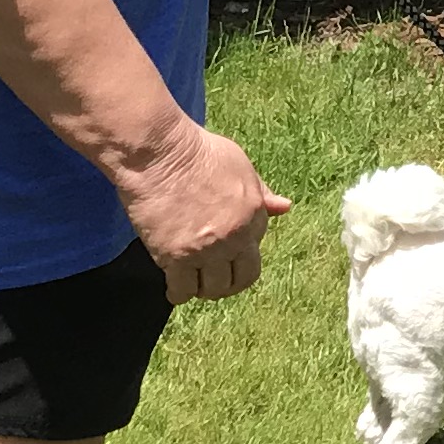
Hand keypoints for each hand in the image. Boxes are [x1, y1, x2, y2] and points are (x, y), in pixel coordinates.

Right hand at [117, 119, 289, 302]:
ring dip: (204, 288)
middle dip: (230, 281)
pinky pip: (183, 290)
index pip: (255, 248)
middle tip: (214, 279)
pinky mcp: (176, 257)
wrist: (159, 152)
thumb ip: (260, 191)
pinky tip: (175, 288)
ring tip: (193, 281)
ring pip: (213, 289)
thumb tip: (284, 207)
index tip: (225, 249)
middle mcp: (234, 235)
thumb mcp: (238, 164)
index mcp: (253, 212)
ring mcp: (205, 249)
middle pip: (241, 278)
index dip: (240, 250)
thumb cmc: (196, 151)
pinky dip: (179, 293)